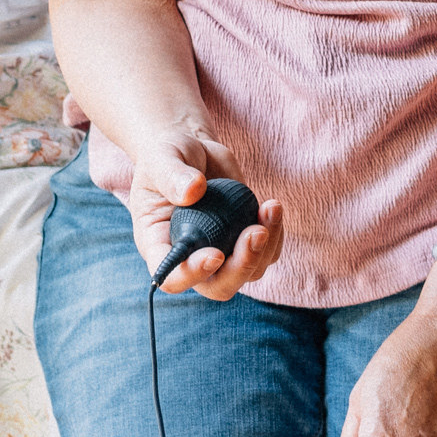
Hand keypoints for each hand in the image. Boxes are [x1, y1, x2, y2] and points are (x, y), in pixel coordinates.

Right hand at [125, 134, 285, 301]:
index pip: (172, 278)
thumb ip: (172, 175)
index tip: (215, 254)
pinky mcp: (242, 238)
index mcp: (159, 245)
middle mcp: (191, 255)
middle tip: (256, 232)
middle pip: (218, 286)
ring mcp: (220, 250)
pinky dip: (276, 235)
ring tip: (271, 207)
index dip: (193, 274)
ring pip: (249, 272)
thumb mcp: (162, 159)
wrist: (194, 150)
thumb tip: (194, 190)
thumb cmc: (168, 155)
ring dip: (266, 247)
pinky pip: (267, 253)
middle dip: (242, 266)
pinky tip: (272, 208)